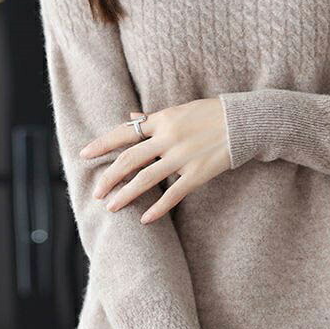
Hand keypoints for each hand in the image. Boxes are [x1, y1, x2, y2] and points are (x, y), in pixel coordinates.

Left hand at [80, 98, 230, 222]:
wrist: (244, 122)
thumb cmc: (212, 114)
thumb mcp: (181, 110)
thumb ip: (154, 117)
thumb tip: (130, 117)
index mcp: (162, 120)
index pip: (125, 132)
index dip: (103, 144)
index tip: (85, 155)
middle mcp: (168, 138)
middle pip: (130, 160)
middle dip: (110, 177)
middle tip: (96, 191)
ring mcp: (182, 157)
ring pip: (146, 179)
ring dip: (126, 194)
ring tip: (111, 207)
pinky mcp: (198, 173)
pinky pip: (173, 194)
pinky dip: (158, 208)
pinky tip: (145, 219)